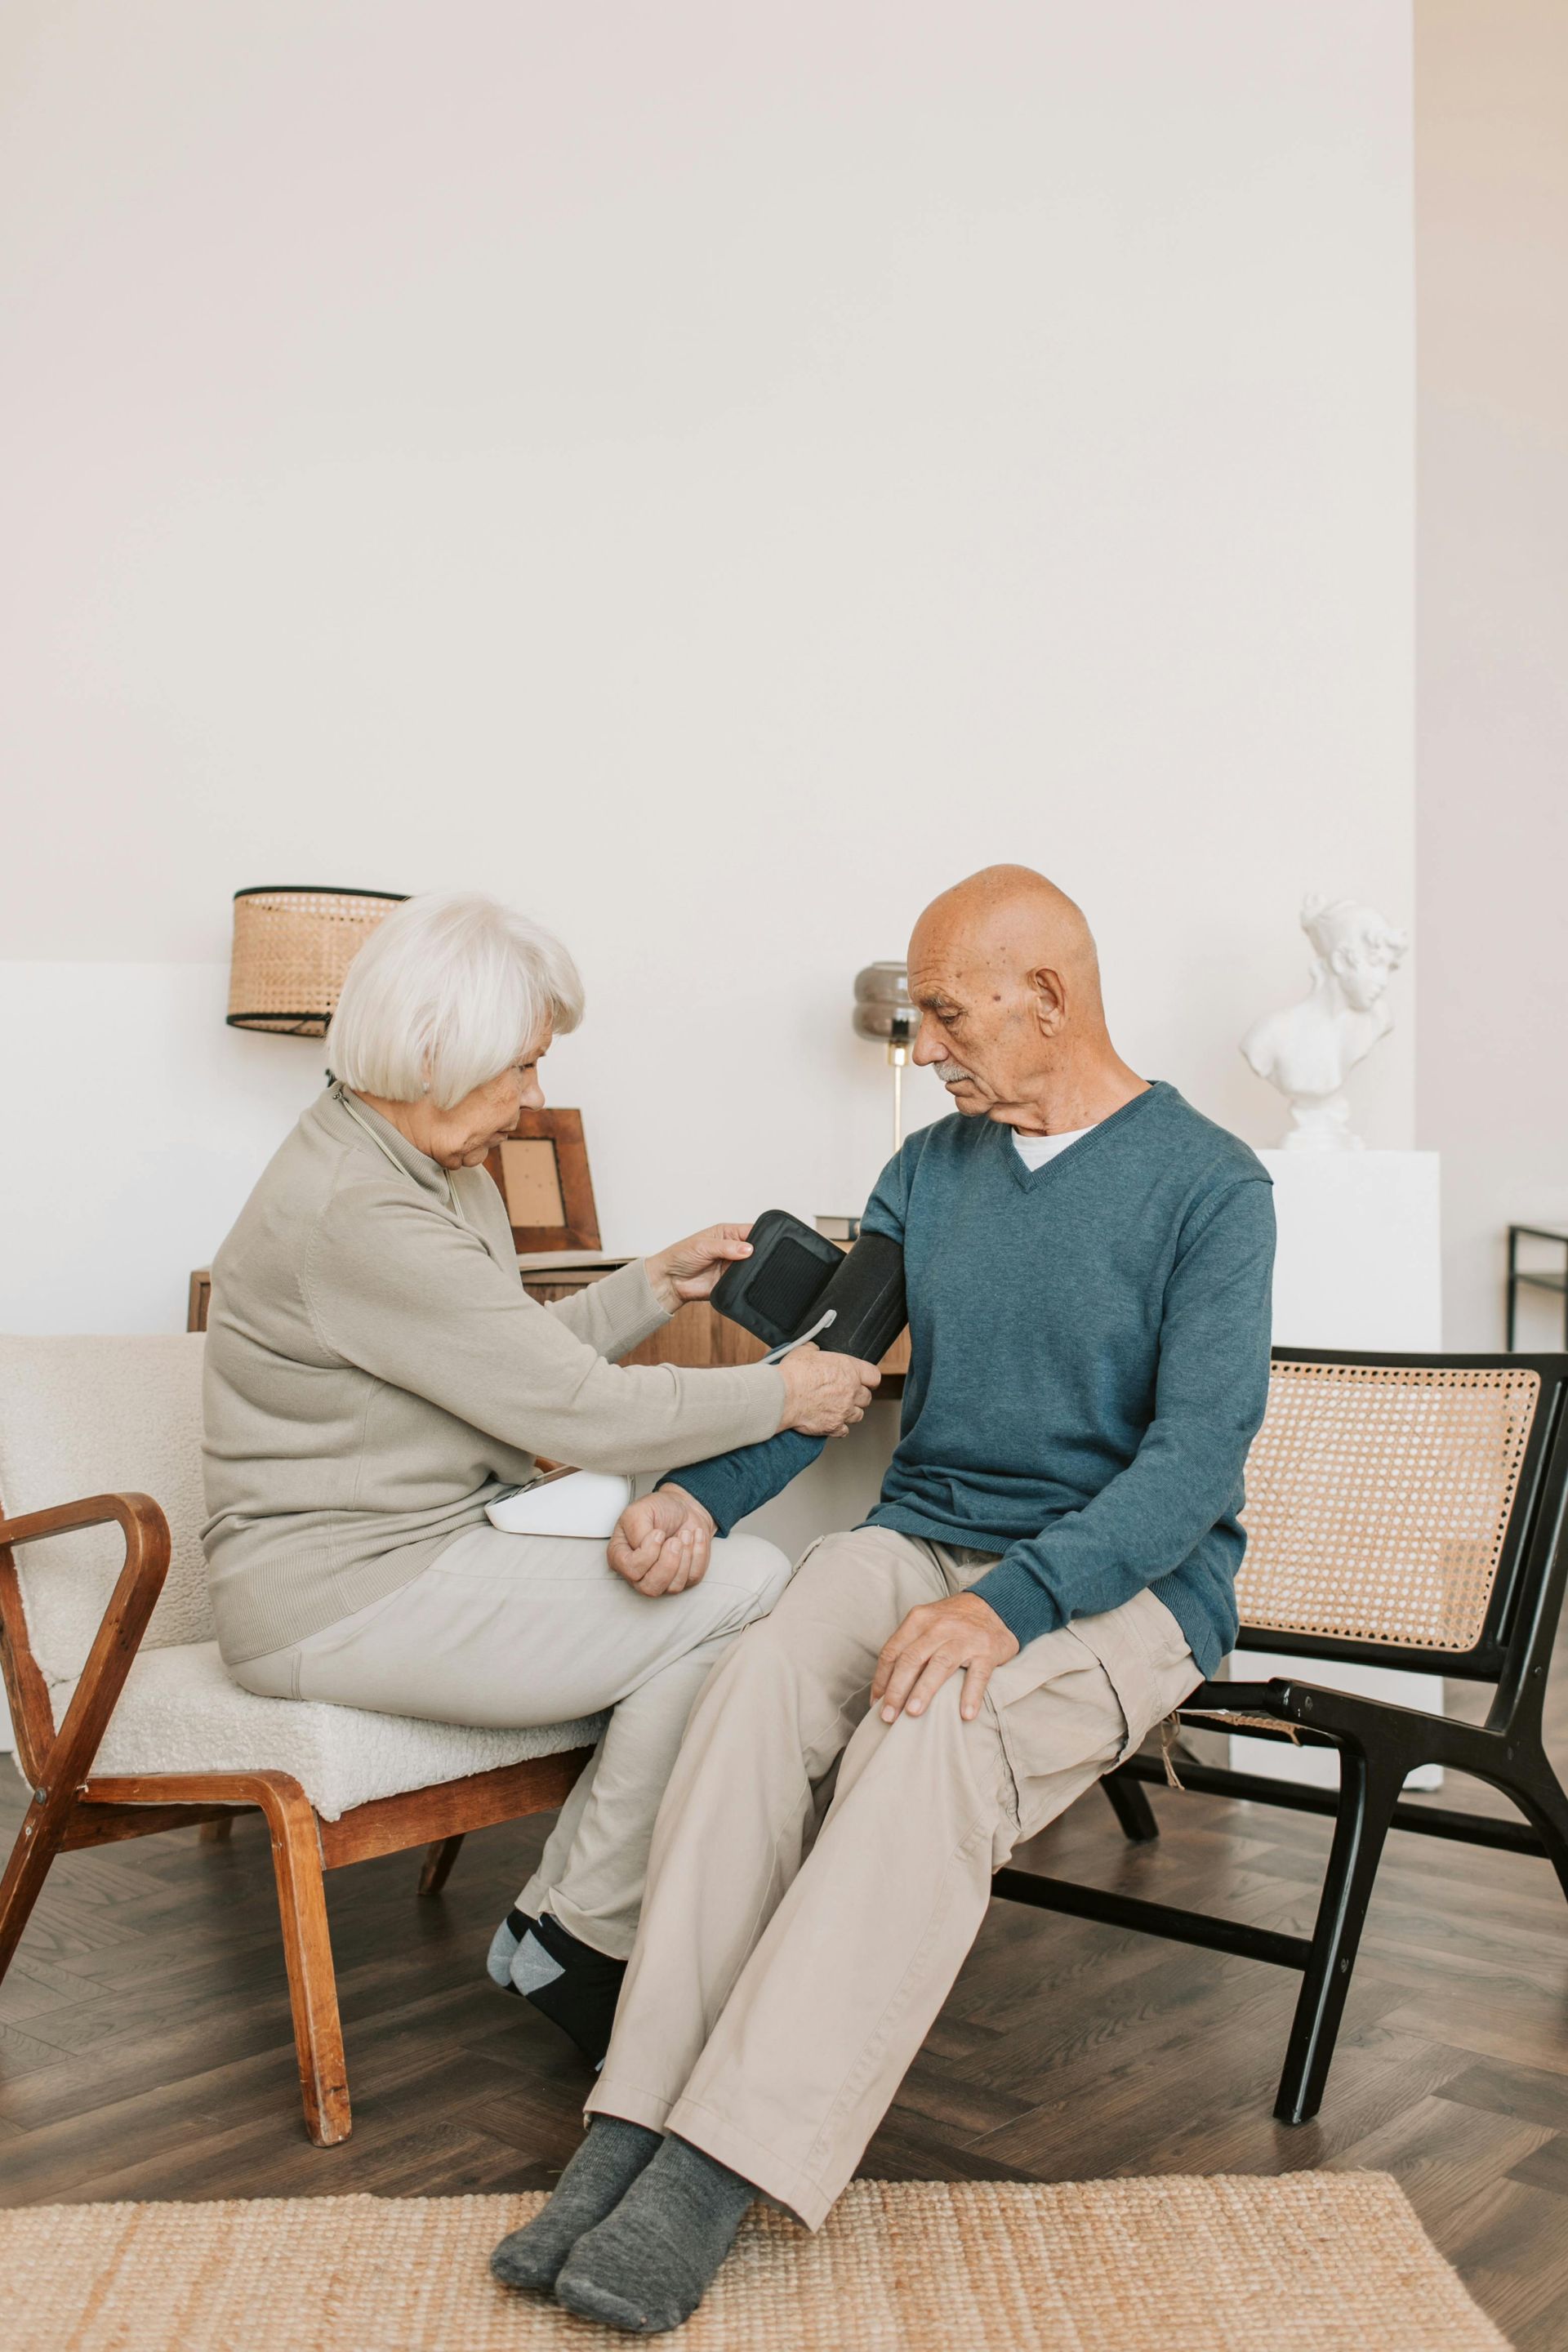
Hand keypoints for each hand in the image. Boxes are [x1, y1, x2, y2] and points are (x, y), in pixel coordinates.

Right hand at [607, 1486, 714, 1596]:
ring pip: (673, 1587)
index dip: (648, 1554)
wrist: (683, 1508)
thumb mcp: (640, 1510)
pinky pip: (693, 1577)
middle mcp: (638, 1574)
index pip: (631, 1570)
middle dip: (668, 1563)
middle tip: (675, 1540)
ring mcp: (661, 1579)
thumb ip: (637, 1530)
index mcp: (620, 1557)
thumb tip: (646, 1547)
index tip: (658, 1533)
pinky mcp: (683, 1578)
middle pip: (650, 1588)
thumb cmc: (658, 1509)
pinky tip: (694, 1538)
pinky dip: (698, 1554)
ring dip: (685, 1556)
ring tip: (684, 1535)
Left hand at [645, 1224, 753, 1311]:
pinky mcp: (731, 1282)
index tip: (767, 1241)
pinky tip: (745, 1280)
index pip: (750, 1231)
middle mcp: (732, 1249)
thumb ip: (726, 1247)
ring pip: (752, 1266)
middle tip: (756, 1257)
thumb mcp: (703, 1246)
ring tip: (747, 1268)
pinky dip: (747, 1282)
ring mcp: (733, 1266)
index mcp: (727, 1233)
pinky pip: (744, 1282)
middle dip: (759, 1253)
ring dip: (753, 1268)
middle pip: (755, 1249)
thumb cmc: (680, 1256)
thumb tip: (748, 1249)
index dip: (761, 1235)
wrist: (669, 1281)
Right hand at [778, 1345, 880, 1437]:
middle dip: (858, 1397)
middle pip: (867, 1398)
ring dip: (849, 1412)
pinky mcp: (833, 1426)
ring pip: (858, 1415)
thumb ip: (814, 1350)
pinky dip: (839, 1428)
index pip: (874, 1376)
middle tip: (845, 1395)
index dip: (869, 1379)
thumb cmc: (793, 1373)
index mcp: (849, 1370)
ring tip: (836, 1408)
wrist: (782, 1396)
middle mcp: (851, 1391)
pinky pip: (844, 1431)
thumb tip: (813, 1349)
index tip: (866, 1381)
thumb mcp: (804, 1351)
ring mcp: (844, 1411)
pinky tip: (830, 1422)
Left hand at [871, 1593, 1019, 1723]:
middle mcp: (939, 1627)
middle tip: (887, 1716)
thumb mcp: (927, 1624)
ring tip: (913, 1713)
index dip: (881, 1680)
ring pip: (939, 1665)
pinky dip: (970, 1695)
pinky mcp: (987, 1651)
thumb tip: (885, 1687)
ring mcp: (964, 1638)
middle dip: (896, 1690)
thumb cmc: (953, 1622)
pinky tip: (965, 1714)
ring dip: (924, 1691)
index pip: (892, 1651)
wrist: (995, 1606)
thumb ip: (908, 1647)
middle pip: (911, 1659)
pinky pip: (977, 1675)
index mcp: (918, 1620)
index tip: (876, 1703)